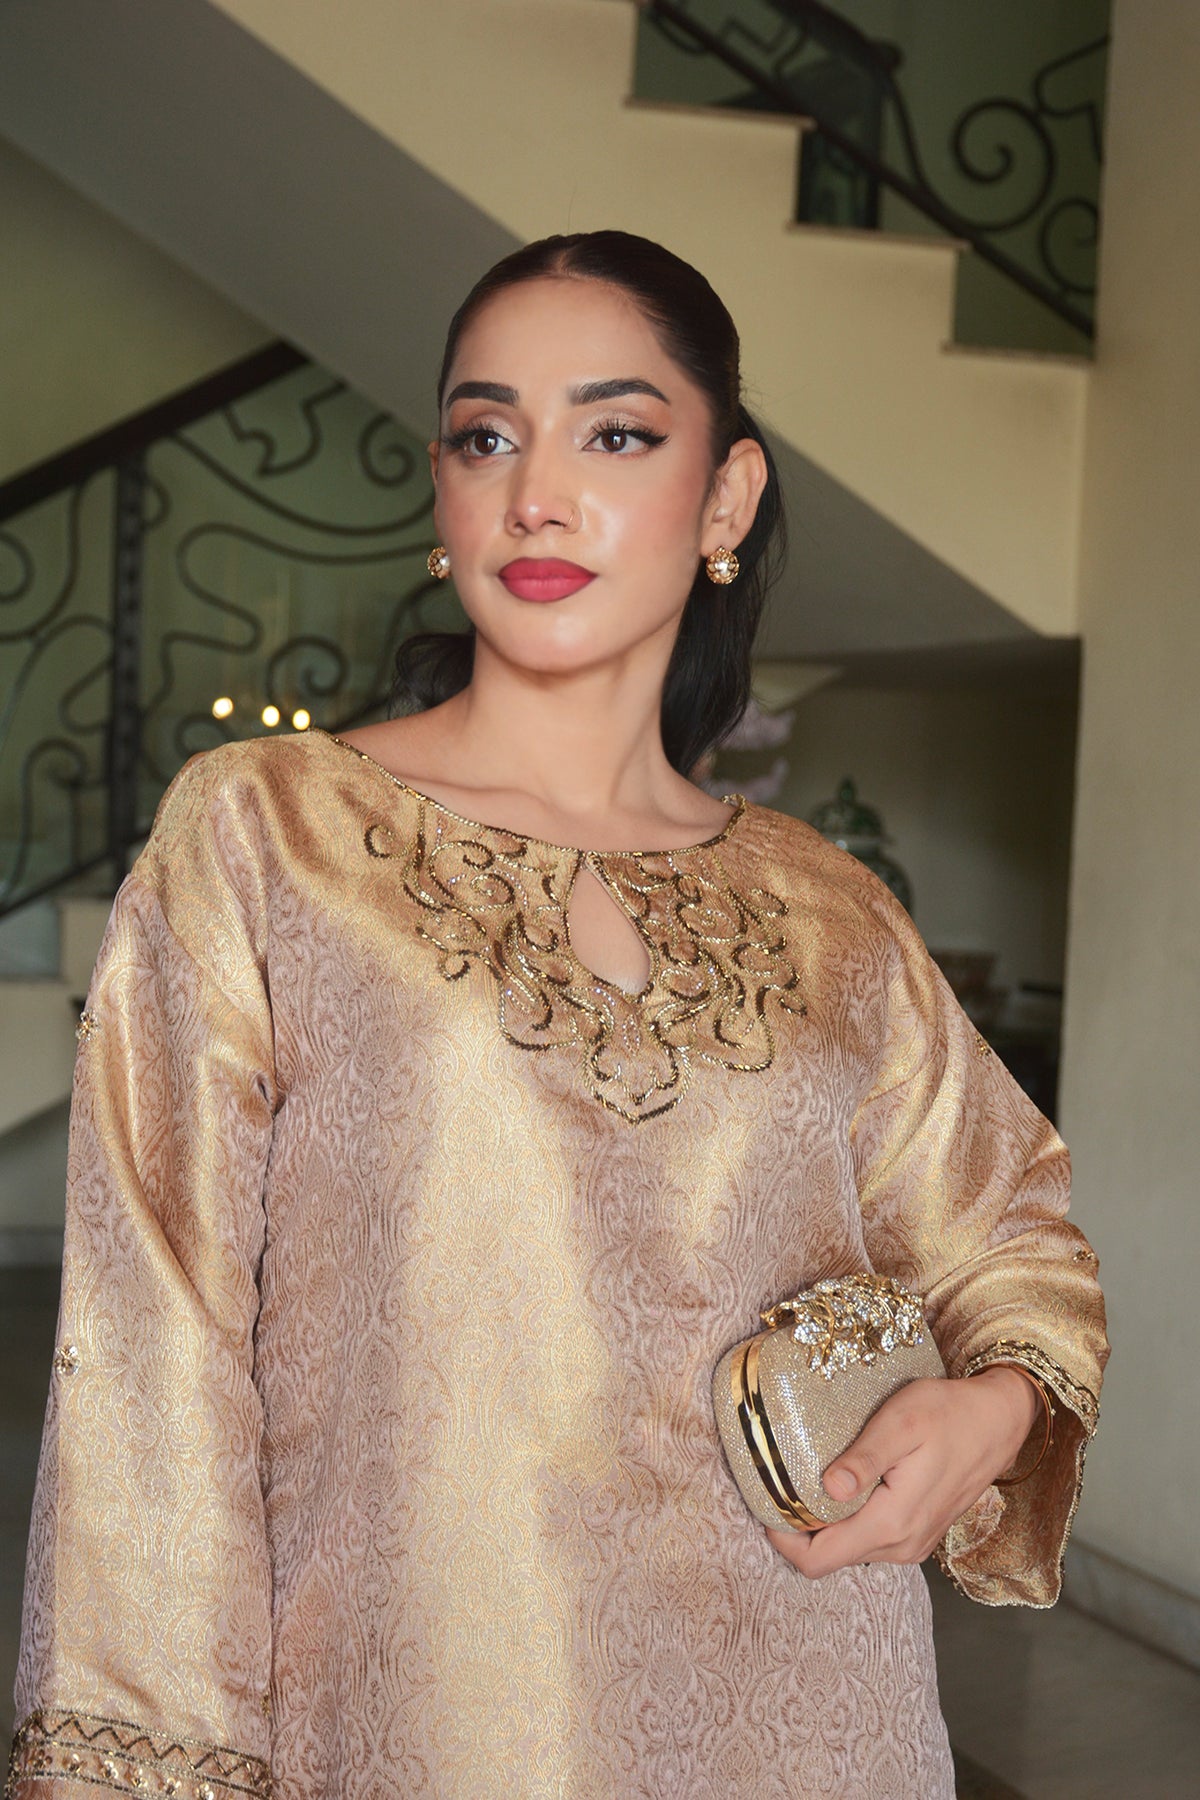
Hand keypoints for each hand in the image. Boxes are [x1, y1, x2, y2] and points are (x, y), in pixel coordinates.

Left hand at [765, 1366, 1038, 1577]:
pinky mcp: (917, 1534)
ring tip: (806, 1477)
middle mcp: (901, 1546)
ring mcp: (911, 1544)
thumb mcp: (901, 1423)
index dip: (783, 1539)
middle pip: (830, 1557)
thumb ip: (864, 1458)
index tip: (765, 1501)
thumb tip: (829, 1487)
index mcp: (892, 1524)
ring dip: (823, 1523)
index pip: (819, 1560)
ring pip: (848, 1549)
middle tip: (779, 1482)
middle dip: (798, 1528)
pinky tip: (841, 1483)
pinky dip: (847, 1519)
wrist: (997, 1421)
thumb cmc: (948, 1412)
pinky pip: (868, 1538)